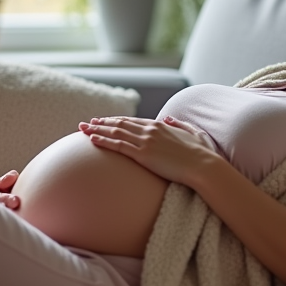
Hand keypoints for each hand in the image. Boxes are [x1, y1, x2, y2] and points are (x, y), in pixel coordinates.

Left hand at [78, 115, 219, 186]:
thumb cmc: (200, 154)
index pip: (132, 121)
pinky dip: (103, 141)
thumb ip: (179, 125)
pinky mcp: (143, 154)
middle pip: (119, 124)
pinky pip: (118, 146)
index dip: (116, 120)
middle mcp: (149, 130)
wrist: (202, 166)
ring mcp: (145, 141)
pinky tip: (92, 140)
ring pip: (115, 133)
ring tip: (83, 129)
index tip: (104, 120)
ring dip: (97, 130)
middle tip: (87, 122)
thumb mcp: (191, 133)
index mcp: (159, 125)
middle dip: (101, 123)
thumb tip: (169, 119)